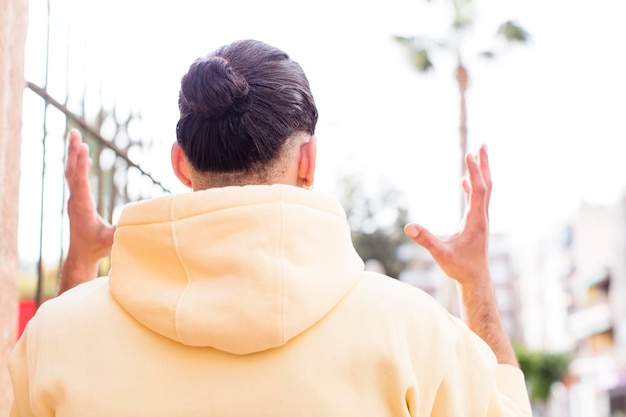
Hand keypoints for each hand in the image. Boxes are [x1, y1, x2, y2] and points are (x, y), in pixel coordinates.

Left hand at [60, 129, 114, 292]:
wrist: (81, 254)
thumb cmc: (97, 248)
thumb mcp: (111, 241)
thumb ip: (121, 231)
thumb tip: (137, 222)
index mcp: (82, 208)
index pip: (80, 182)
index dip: (82, 164)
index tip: (84, 148)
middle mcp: (75, 200)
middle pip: (72, 171)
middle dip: (74, 152)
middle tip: (75, 133)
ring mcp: (74, 199)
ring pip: (71, 172)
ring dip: (73, 153)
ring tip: (75, 135)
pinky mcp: (76, 199)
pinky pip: (75, 176)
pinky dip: (77, 162)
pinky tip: (81, 154)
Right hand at [404, 145, 490, 286]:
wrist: (475, 279)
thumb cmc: (459, 268)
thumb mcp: (440, 254)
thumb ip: (425, 240)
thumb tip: (408, 227)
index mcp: (476, 221)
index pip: (478, 190)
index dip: (474, 172)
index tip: (469, 154)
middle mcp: (482, 216)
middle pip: (486, 185)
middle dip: (484, 165)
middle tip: (483, 145)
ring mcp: (480, 219)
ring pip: (483, 190)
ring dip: (480, 172)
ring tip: (477, 155)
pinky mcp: (475, 222)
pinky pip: (476, 199)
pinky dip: (472, 186)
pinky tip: (464, 181)